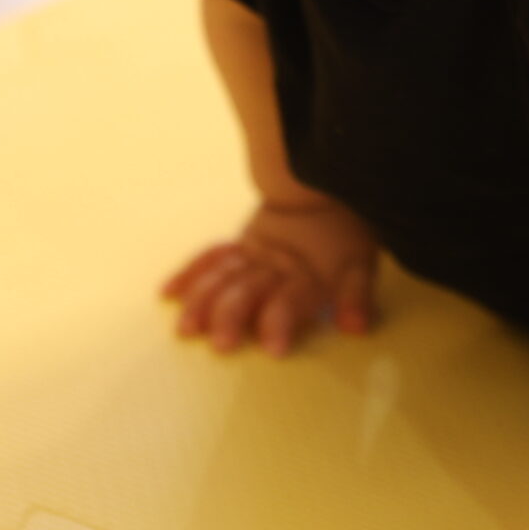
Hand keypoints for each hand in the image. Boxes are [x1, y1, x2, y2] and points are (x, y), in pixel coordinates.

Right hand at [160, 195, 380, 356]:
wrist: (325, 179)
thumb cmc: (345, 229)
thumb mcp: (361, 263)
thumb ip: (356, 296)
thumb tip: (355, 328)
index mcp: (304, 273)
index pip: (290, 300)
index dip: (281, 323)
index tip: (273, 350)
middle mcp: (272, 263)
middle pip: (248, 290)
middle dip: (232, 317)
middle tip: (221, 344)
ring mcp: (251, 252)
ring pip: (222, 275)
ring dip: (202, 301)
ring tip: (186, 327)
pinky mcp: (239, 243)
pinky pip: (210, 256)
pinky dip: (189, 274)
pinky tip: (167, 292)